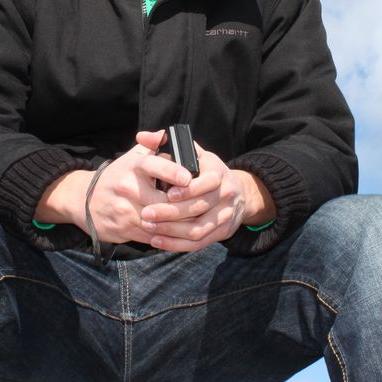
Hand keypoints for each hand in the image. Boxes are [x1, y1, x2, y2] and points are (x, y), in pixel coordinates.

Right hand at [35, 130, 193, 244]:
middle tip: (205, 205)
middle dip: (185, 205)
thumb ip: (152, 145)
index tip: (188, 177)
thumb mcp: (131, 157)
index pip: (154, 166)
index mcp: (132, 166)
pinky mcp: (123, 228)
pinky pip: (151, 235)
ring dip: (179, 223)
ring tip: (198, 220)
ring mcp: (124, 209)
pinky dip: (167, 235)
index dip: (172, 171)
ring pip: (159, 221)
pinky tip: (181, 233)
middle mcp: (127, 187)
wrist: (83, 199)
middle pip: (162, 201)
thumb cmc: (117, 176)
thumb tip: (168, 134)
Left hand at [139, 142, 273, 252]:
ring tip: (148, 227)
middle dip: (170, 212)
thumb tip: (142, 136)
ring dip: (171, 231)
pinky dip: (176, 245)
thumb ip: (169, 143)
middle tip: (146, 213)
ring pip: (196, 229)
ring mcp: (224, 216)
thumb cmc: (207, 171)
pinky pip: (197, 243)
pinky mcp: (220, 233)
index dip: (188, 189)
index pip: (208, 182)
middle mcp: (224, 195)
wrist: (238, 194)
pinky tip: (157, 242)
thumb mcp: (196, 153)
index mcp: (219, 173)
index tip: (168, 193)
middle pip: (198, 208)